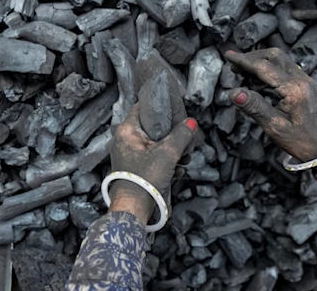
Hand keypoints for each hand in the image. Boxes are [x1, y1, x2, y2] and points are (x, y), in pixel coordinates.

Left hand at [109, 106, 197, 224]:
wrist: (133, 209)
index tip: (175, 110)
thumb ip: (181, 135)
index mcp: (126, 131)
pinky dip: (165, 162)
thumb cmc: (145, 179)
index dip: (160, 107)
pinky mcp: (133, 168)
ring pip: (155, 145)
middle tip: (186, 143)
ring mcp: (128, 155)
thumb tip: (191, 122)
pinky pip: (152, 158)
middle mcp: (124, 141)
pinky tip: (177, 171)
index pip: (142, 107)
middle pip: (152, 128)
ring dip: (172, 151)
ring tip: (184, 160)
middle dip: (172, 136)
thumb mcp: (168, 154)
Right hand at [224, 48, 316, 182]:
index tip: (228, 55)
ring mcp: (305, 80)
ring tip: (241, 71)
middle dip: (252, 57)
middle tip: (233, 64)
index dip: (244, 61)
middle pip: (274, 56)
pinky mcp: (305, 84)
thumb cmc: (300, 141)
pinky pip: (285, 68)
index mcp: (294, 89)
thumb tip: (234, 92)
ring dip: (260, 61)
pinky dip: (269, 68)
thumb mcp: (274, 127)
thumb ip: (254, 107)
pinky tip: (257, 79)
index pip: (264, 67)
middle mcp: (302, 80)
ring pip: (280, 60)